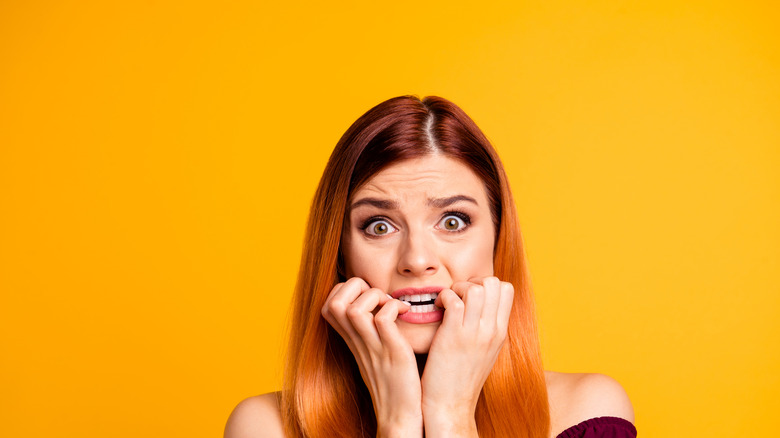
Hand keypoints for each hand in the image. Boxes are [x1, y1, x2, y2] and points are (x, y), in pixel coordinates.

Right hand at [321, 277, 423, 437]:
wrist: (400, 414)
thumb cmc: (392, 380)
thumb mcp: (372, 352)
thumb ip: (368, 329)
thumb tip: (375, 305)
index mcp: (351, 340)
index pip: (329, 303)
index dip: (346, 290)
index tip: (369, 296)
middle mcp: (357, 341)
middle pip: (334, 301)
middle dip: (357, 287)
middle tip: (380, 297)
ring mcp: (373, 347)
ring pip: (354, 308)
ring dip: (376, 296)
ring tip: (392, 304)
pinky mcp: (392, 352)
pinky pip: (383, 319)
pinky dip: (394, 307)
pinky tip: (405, 313)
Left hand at [420, 276, 514, 436]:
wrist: (450, 405)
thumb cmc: (462, 378)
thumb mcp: (486, 352)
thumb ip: (488, 329)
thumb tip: (483, 307)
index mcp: (501, 332)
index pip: (506, 289)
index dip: (486, 284)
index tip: (470, 296)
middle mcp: (491, 330)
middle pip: (493, 282)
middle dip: (472, 281)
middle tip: (458, 296)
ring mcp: (473, 333)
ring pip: (474, 287)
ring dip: (457, 287)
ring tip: (447, 301)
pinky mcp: (452, 336)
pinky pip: (453, 299)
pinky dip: (443, 296)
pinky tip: (437, 308)